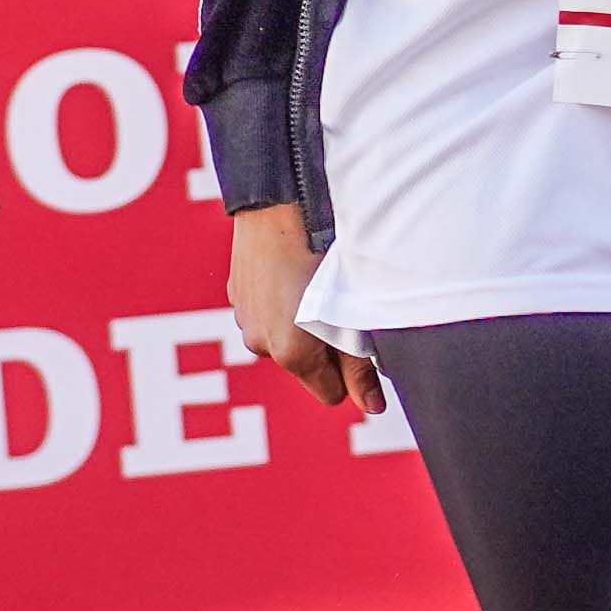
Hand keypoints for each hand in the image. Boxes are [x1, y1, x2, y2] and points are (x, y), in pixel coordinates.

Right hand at [230, 208, 381, 424]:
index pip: (332, 394)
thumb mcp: (351, 312)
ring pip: (284, 338)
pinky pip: (267, 312)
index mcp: (291, 355)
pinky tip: (295, 271)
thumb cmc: (327, 253)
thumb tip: (374, 408)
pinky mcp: (236, 294)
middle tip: (341, 304)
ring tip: (316, 283)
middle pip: (307, 366)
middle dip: (325, 347)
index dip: (352, 372)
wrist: (281, 202)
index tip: (361, 340)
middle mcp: (261, 345)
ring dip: (301, 322)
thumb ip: (360, 365)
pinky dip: (282, 302)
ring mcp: (245, 319)